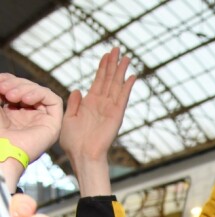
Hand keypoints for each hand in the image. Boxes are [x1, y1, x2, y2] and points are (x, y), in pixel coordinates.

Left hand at [0, 74, 62, 189]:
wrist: (0, 149)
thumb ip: (2, 87)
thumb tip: (7, 77)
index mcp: (14, 113)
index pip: (19, 88)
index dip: (10, 80)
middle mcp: (29, 117)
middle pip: (30, 88)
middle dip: (17, 83)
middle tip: (3, 90)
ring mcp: (42, 120)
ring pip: (41, 92)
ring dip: (26, 88)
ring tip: (10, 96)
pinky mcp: (53, 124)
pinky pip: (54, 100)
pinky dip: (40, 94)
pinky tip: (26, 100)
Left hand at [61, 48, 135, 195]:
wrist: (82, 155)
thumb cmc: (73, 142)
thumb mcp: (68, 118)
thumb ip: (73, 103)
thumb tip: (78, 90)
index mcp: (90, 104)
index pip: (98, 81)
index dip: (102, 67)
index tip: (106, 54)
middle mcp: (102, 104)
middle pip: (109, 79)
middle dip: (113, 63)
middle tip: (118, 48)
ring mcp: (110, 109)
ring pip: (117, 85)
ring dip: (121, 71)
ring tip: (126, 57)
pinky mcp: (116, 115)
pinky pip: (122, 98)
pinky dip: (127, 87)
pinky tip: (132, 76)